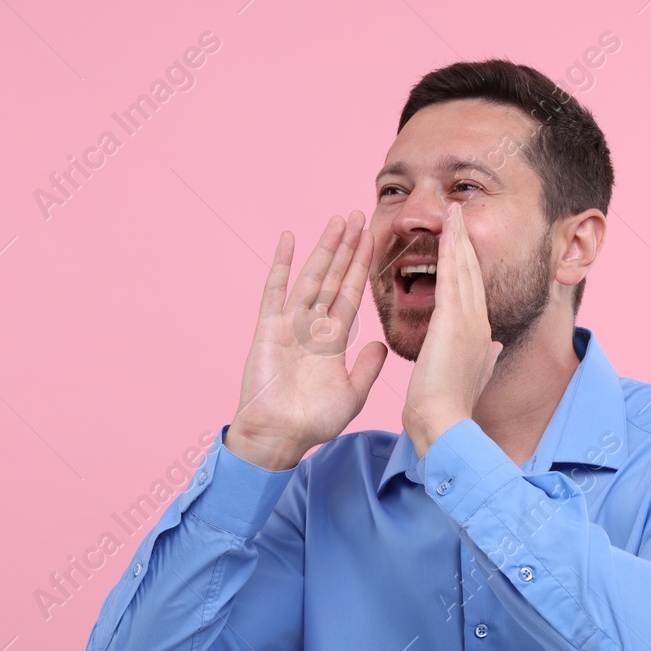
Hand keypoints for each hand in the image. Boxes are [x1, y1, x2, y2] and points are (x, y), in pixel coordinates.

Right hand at [226, 211, 389, 470]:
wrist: (280, 436)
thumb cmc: (313, 422)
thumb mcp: (353, 394)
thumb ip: (368, 367)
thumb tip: (382, 344)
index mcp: (333, 340)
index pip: (352, 294)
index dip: (363, 266)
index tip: (373, 238)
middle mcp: (313, 326)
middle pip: (334, 277)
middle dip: (346, 247)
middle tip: (358, 214)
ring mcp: (290, 324)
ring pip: (311, 277)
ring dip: (324, 248)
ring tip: (337, 219)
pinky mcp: (269, 328)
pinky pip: (274, 290)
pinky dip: (281, 264)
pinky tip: (288, 239)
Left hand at [401, 202, 502, 457]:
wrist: (444, 424)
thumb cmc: (448, 408)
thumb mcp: (472, 377)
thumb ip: (484, 359)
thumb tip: (494, 348)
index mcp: (480, 335)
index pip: (473, 291)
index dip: (470, 264)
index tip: (463, 241)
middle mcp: (479, 322)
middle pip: (472, 272)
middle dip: (466, 241)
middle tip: (459, 212)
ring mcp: (469, 320)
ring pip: (464, 268)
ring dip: (459, 236)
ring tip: (453, 210)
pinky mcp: (454, 321)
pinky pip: (453, 276)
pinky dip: (451, 250)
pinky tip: (448, 227)